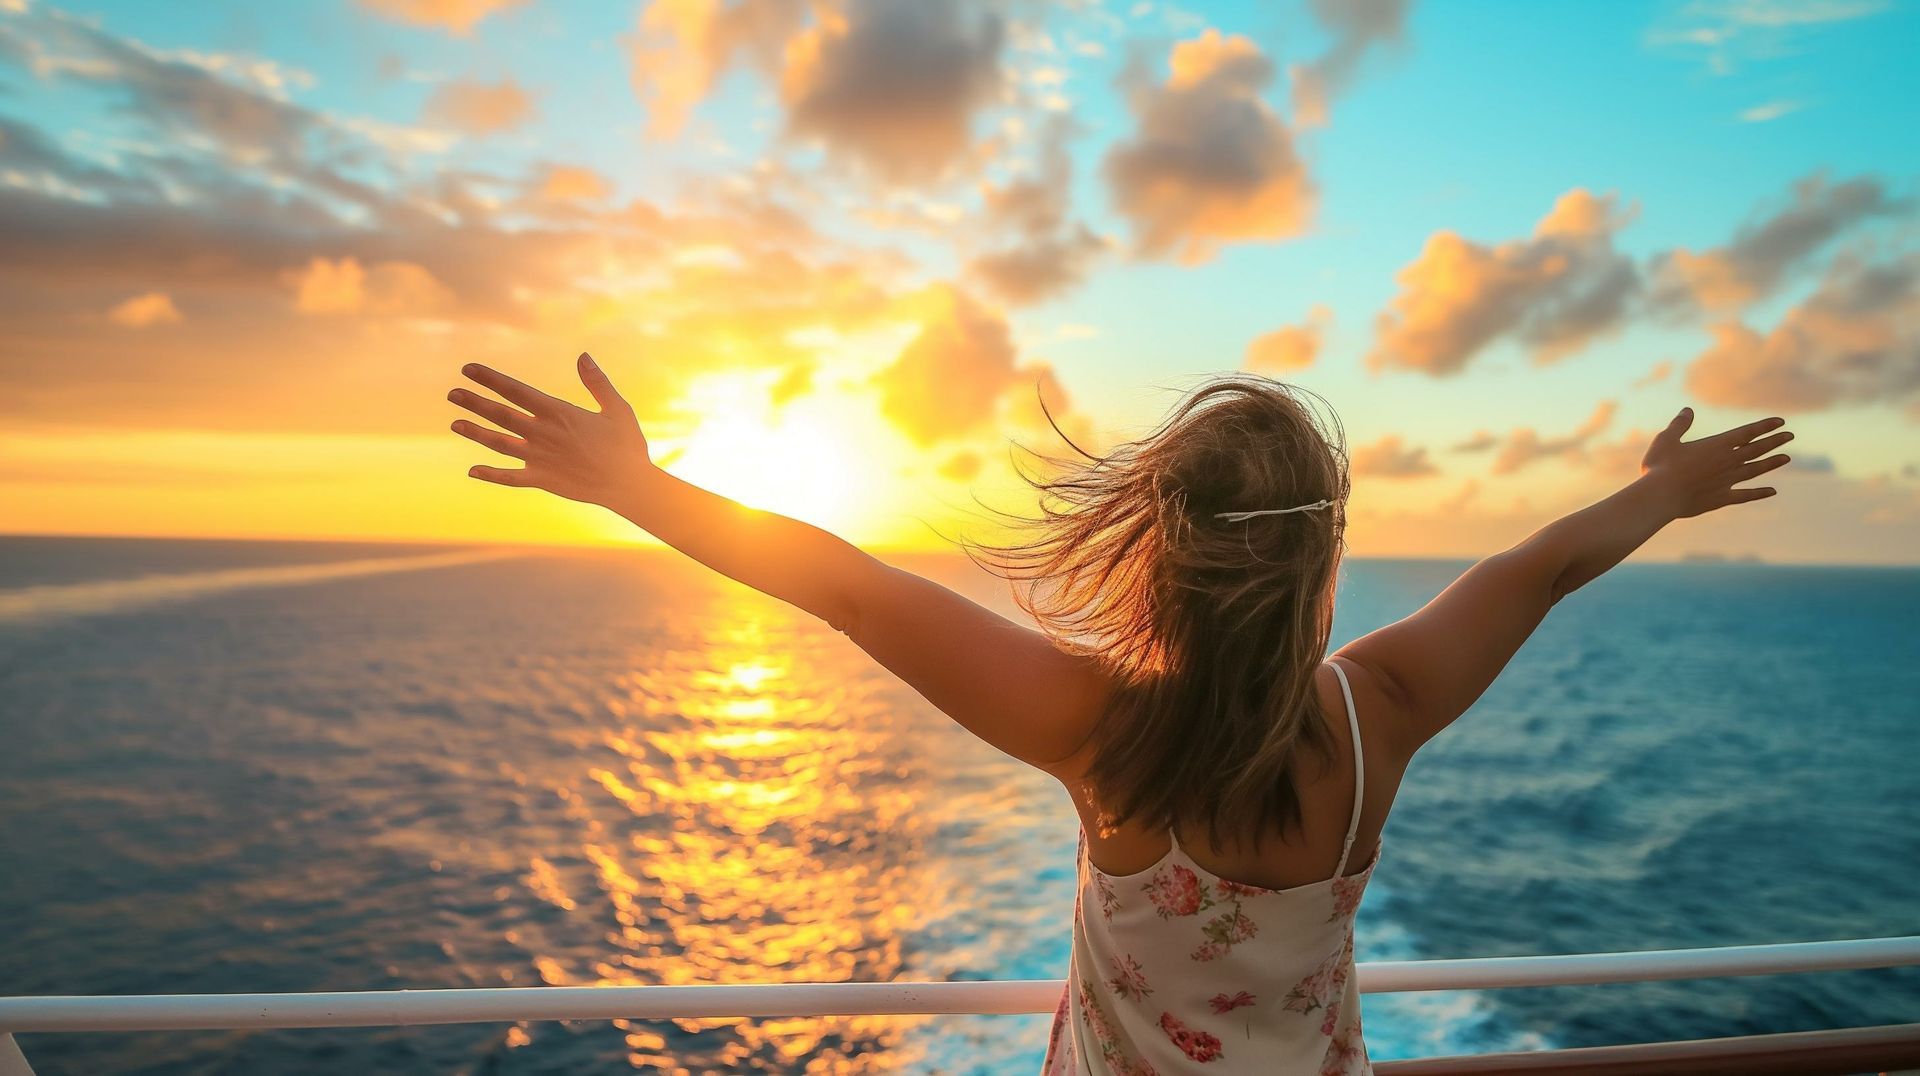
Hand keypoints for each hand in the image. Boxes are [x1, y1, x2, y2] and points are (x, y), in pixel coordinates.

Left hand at [448, 353, 652, 507]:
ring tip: (455, 424)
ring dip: (476, 433)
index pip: (516, 391)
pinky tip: (472, 471)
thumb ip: (597, 383)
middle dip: (474, 402)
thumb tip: (583, 355)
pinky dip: (491, 475)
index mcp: (560, 413)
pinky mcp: (543, 480)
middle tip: (452, 394)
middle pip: (501, 415)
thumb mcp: (617, 408)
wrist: (630, 485)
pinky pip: (511, 478)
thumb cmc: (627, 445)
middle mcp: (544, 434)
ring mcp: (541, 459)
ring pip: (500, 443)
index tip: (468, 369)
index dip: (490, 379)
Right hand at [1639, 407, 1793, 519]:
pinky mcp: (1721, 498)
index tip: (1781, 422)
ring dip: (1772, 463)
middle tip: (1789, 436)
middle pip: (1757, 449)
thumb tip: (1687, 411)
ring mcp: (1727, 481)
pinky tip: (1772, 492)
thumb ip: (1680, 425)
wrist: (1661, 496)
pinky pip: (1745, 495)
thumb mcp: (1666, 439)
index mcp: (1717, 445)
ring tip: (1787, 458)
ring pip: (1756, 469)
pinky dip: (1759, 493)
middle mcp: (1727, 462)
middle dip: (1774, 441)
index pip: (1748, 432)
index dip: (1765, 426)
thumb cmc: (1660, 466)